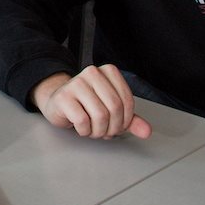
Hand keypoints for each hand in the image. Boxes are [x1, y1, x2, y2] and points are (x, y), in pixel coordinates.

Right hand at [31, 65, 152, 139]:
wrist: (58, 102)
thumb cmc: (86, 105)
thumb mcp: (111, 110)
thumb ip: (130, 119)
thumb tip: (146, 131)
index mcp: (108, 71)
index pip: (127, 100)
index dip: (126, 120)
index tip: (119, 126)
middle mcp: (92, 73)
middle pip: (114, 108)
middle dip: (113, 128)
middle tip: (106, 132)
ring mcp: (76, 83)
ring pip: (100, 116)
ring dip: (99, 131)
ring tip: (94, 130)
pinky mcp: (63, 97)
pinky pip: (82, 121)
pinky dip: (85, 131)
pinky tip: (82, 127)